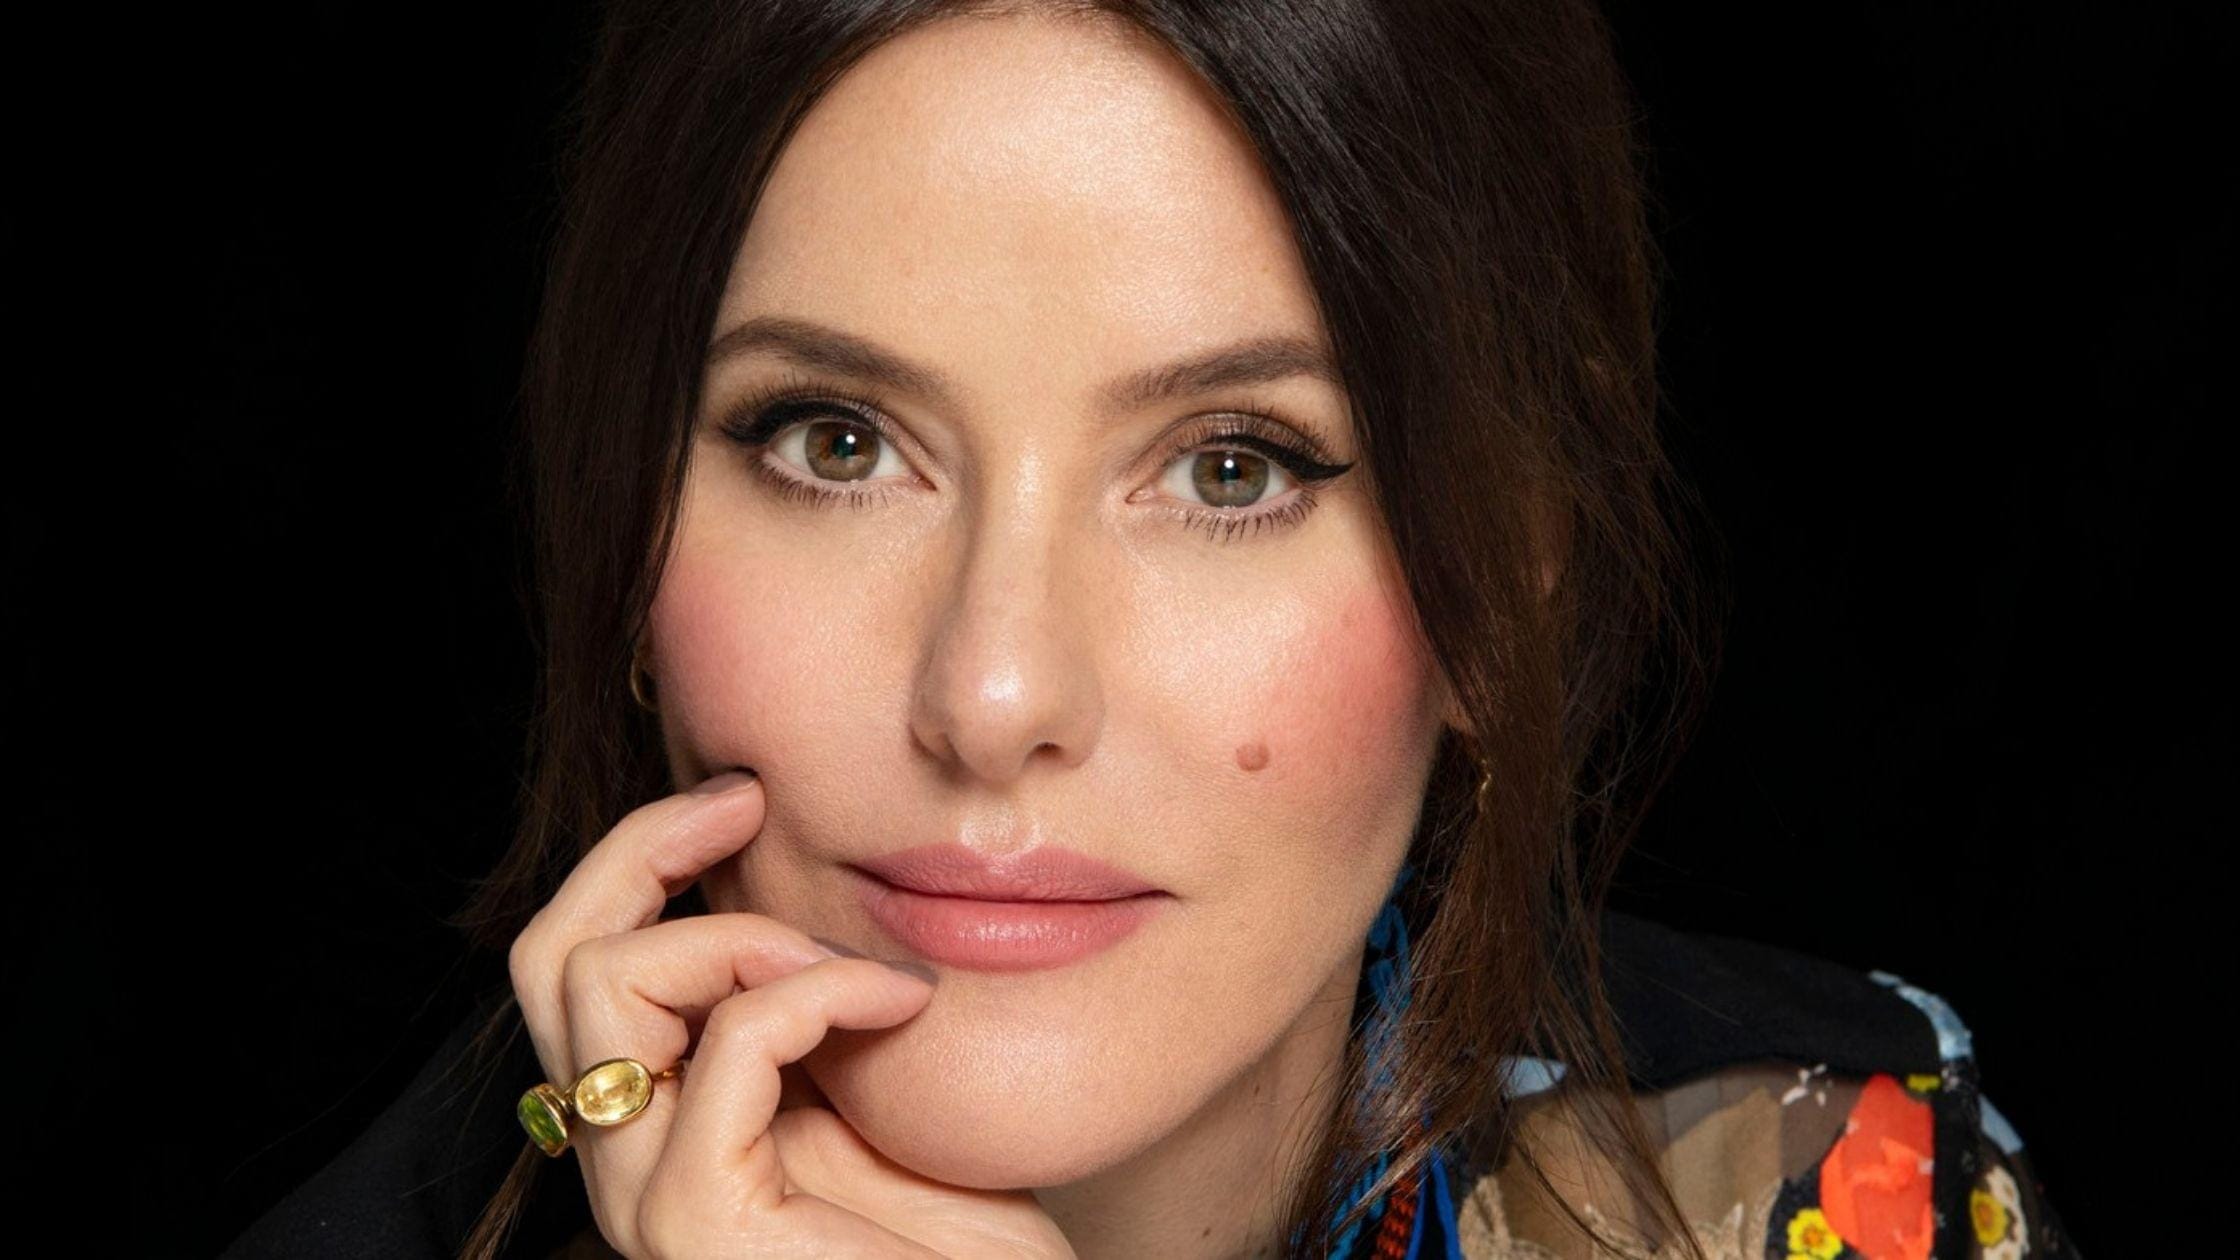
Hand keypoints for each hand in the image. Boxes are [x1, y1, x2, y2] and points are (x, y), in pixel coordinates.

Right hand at [508, 769, 1077, 1257]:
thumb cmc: (964, 1237)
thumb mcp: (877, 1079)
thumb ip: (818, 1002)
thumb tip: (808, 877)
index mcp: (661, 1119)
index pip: (578, 962)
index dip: (639, 857)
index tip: (742, 798)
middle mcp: (628, 1160)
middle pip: (550, 957)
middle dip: (642, 848)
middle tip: (746, 804)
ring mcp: (647, 1198)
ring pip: (603, 981)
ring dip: (740, 932)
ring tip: (856, 969)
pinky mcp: (697, 1223)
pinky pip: (731, 1043)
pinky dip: (818, 989)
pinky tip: (898, 1005)